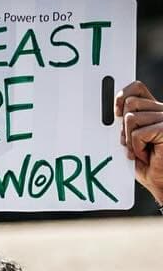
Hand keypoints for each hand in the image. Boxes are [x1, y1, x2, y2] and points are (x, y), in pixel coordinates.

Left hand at [116, 81, 162, 199]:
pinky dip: (137, 148)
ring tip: (141, 151)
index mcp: (154, 110)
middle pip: (130, 104)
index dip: (122, 96)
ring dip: (130, 141)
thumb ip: (126, 123)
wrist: (160, 182)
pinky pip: (138, 133)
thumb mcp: (130, 139)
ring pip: (131, 118)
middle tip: (133, 144)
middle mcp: (162, 111)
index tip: (115, 112)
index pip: (137, 88)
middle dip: (124, 128)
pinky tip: (147, 155)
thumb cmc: (146, 165)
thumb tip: (113, 110)